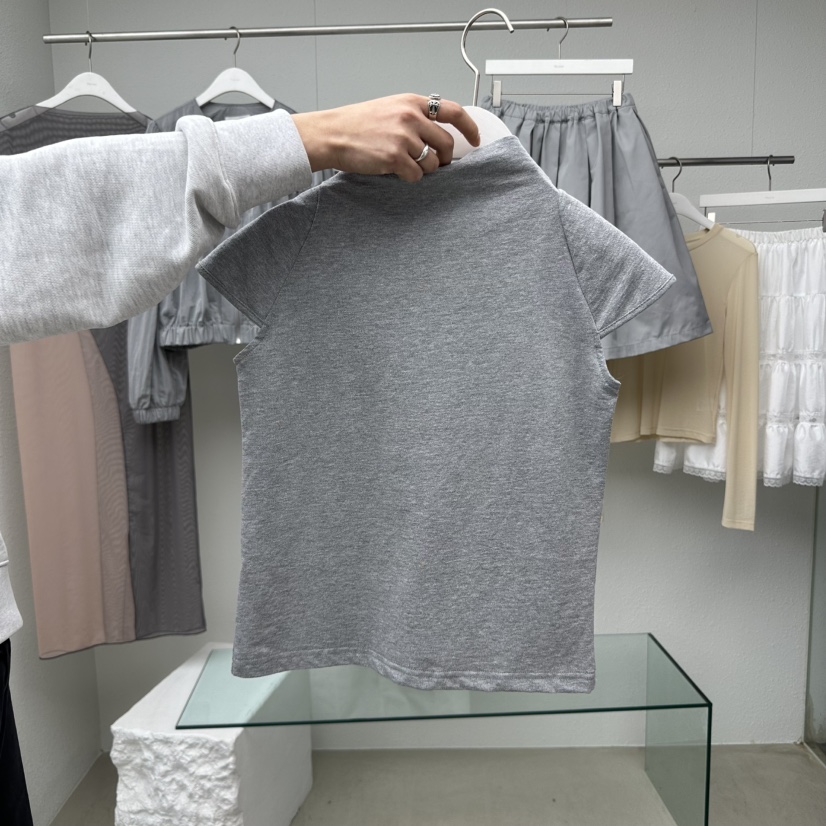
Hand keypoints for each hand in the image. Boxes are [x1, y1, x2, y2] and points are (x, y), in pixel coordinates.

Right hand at [292, 94, 480, 182]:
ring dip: (424, 169)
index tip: (475, 140)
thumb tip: (436, 134)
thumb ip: (415, 116)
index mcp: (412, 102)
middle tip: (436, 164)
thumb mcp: (390, 108)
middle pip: (447, 143)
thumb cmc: (357, 124)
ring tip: (406, 165)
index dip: (469, 128)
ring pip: (433, 162)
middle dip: (445, 158)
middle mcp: (411, 117)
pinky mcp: (395, 157)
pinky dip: (410, 177)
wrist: (332, 134)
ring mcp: (404, 137)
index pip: (454, 112)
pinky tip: (395, 171)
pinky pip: (417, 175)